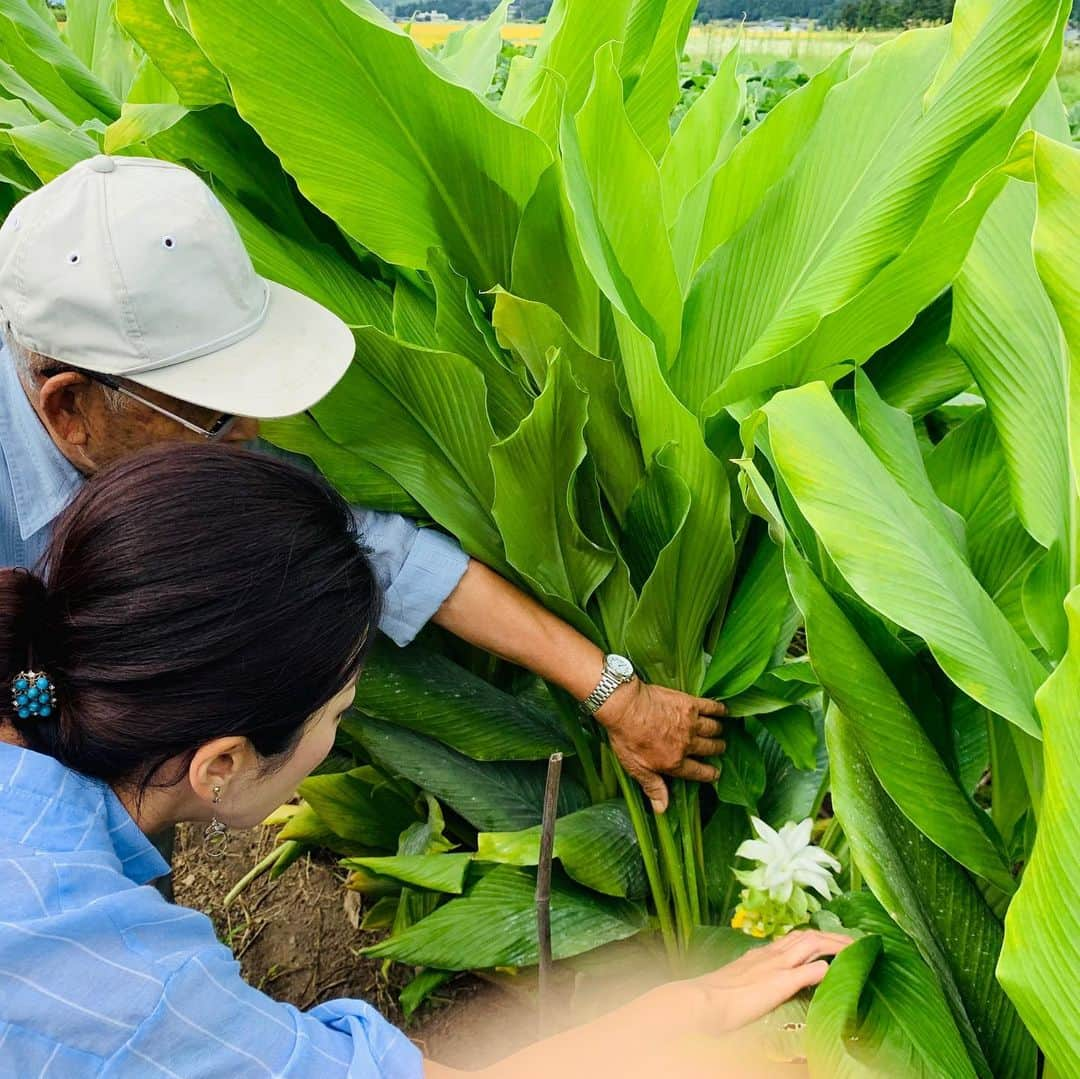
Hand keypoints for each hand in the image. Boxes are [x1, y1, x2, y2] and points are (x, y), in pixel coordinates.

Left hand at [596, 679, 726, 812]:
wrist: (626, 706)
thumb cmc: (627, 737)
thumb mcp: (635, 767)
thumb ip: (652, 787)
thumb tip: (662, 809)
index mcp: (674, 762)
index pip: (699, 772)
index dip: (710, 774)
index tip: (715, 773)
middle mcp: (687, 744)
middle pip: (710, 749)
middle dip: (716, 749)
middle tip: (718, 747)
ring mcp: (691, 724)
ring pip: (713, 729)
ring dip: (717, 731)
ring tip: (717, 731)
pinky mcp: (690, 704)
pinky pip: (712, 708)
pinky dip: (720, 710)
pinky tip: (723, 712)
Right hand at [636, 930, 851, 1036]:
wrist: (703, 1001)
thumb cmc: (716, 998)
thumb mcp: (739, 983)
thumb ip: (756, 979)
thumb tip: (768, 984)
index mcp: (762, 954)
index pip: (794, 938)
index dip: (815, 938)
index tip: (833, 942)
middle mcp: (771, 954)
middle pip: (808, 936)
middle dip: (832, 936)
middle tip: (854, 941)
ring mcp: (775, 966)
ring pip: (811, 944)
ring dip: (834, 943)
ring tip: (854, 948)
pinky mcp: (779, 981)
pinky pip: (808, 969)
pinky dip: (825, 965)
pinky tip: (838, 969)